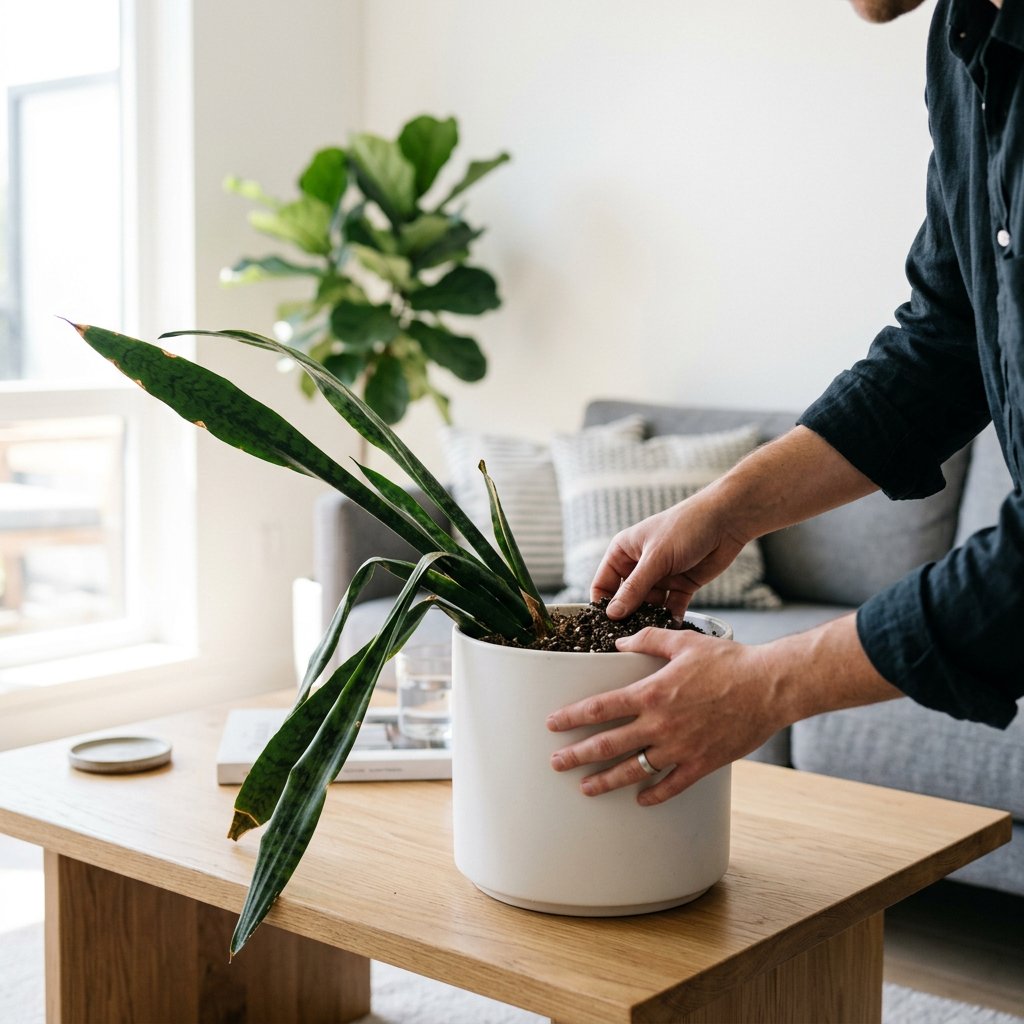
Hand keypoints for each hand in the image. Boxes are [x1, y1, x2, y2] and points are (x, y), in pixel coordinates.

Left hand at [547, 626, 783, 805]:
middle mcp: (660, 724)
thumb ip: (648, 641)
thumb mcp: (683, 642)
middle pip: (608, 744)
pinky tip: (639, 799)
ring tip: (586, 788)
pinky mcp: (702, 764)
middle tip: (556, 764)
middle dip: (577, 756)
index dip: (572, 717)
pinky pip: (671, 785)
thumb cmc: (728, 661)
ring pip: (634, 770)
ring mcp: (680, 748)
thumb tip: (620, 642)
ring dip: (606, 781)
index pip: (600, 708)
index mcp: (652, 693)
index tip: (552, 724)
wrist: (769, 686)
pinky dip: (653, 794)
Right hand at [591, 489, 747, 620]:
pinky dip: (671, 617)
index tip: (607, 625)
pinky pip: (671, 608)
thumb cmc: (685, 527)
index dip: (604, 605)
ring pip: (649, 606)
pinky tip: (672, 626)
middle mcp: (639, 565)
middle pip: (626, 599)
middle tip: (630, 636)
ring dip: (650, 618)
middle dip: (628, 616)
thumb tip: (612, 614)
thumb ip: (634, 588)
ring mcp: (660, 576)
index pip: (603, 584)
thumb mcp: (655, 558)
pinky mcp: (681, 585)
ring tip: (652, 632)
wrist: (726, 520)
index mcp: (623, 552)